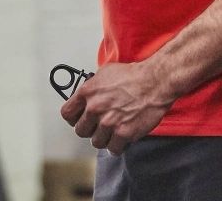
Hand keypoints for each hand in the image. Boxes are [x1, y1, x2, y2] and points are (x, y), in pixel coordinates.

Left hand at [60, 61, 174, 154]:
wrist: (154, 81)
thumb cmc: (133, 75)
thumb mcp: (105, 72)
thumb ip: (92, 87)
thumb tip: (85, 97)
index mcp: (88, 92)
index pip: (67, 113)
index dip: (73, 118)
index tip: (79, 119)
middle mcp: (95, 108)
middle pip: (80, 131)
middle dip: (89, 129)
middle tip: (98, 125)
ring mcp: (108, 122)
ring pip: (96, 142)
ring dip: (104, 138)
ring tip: (113, 130)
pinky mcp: (123, 133)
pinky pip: (113, 149)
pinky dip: (117, 145)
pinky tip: (122, 136)